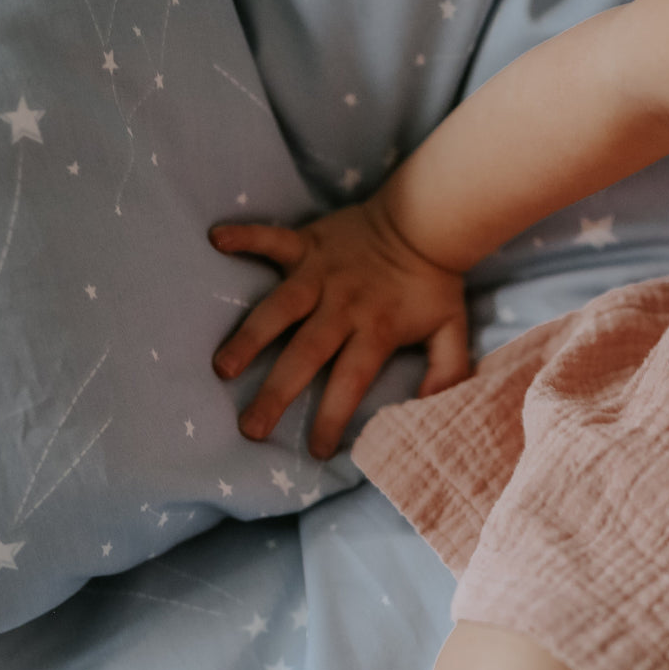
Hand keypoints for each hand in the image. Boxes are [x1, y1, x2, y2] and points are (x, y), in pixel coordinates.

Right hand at [209, 199, 468, 458]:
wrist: (427, 219)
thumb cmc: (434, 280)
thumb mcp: (453, 329)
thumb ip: (447, 371)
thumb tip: (431, 409)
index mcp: (376, 329)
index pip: (351, 381)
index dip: (332, 417)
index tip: (315, 451)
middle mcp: (343, 305)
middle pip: (306, 354)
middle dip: (277, 393)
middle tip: (250, 428)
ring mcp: (320, 273)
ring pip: (279, 308)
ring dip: (250, 336)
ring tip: (222, 367)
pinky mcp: (307, 243)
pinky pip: (272, 238)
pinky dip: (245, 236)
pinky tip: (216, 239)